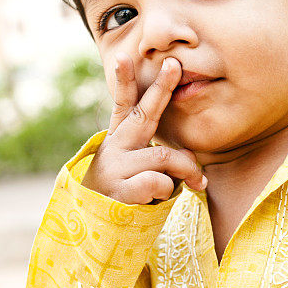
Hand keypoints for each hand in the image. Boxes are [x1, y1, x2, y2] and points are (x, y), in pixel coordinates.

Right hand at [82, 53, 206, 202]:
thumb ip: (162, 158)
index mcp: (119, 140)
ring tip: (183, 187)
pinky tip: (151, 201)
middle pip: (143, 114)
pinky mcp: (121, 190)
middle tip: (175, 65)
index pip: (122, 105)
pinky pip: (161, 183)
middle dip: (161, 88)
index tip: (122, 56)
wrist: (97, 231)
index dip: (123, 80)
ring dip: (183, 172)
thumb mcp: (139, 172)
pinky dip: (167, 193)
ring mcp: (116, 168)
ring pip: (166, 157)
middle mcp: (115, 148)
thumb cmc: (124, 196)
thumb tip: (190, 157)